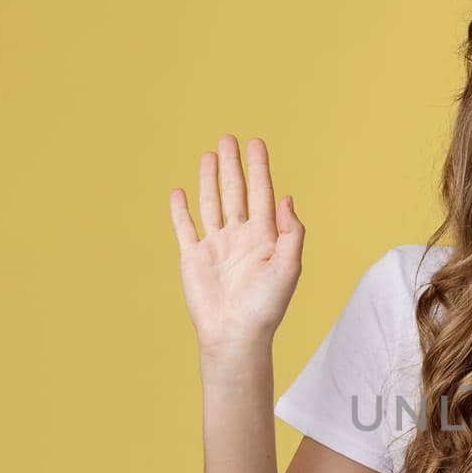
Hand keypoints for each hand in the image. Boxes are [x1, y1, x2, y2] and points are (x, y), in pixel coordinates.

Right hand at [168, 135, 304, 351]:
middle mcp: (240, 238)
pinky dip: (180, 210)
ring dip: (210, 179)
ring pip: (211, 204)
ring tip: (209, 154)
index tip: (256, 143)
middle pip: (235, 193)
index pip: (262, 194)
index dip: (259, 169)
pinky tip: (180, 192)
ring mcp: (216, 246)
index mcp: (265, 238)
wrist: (235, 334)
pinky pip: (185, 228)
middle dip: (233, 166)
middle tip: (228, 138)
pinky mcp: (193, 258)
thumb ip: (291, 232)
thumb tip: (286, 198)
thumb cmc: (266, 306)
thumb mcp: (289, 267)